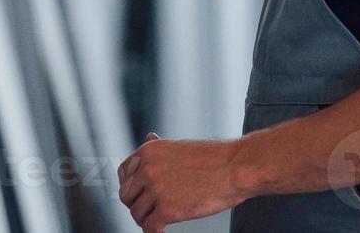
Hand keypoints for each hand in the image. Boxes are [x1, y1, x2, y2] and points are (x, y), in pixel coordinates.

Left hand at [117, 132, 243, 231]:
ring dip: (147, 219)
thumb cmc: (214, 157)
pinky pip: (150, 229)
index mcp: (149, 151)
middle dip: (137, 204)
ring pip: (137, 214)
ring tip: (159, 220)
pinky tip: (163, 230)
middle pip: (126, 196)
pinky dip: (155, 232)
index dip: (130, 186)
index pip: (123, 173)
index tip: (138, 194)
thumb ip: (160, 149)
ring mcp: (156, 190)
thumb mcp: (180, 145)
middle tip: (150, 210)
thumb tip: (148, 137)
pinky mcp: (167, 210)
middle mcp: (148, 169)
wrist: (236, 167)